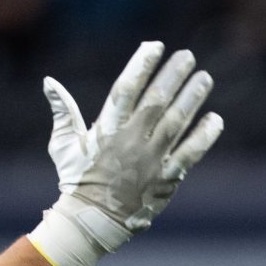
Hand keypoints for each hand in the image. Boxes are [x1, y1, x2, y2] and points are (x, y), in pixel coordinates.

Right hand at [30, 41, 224, 265]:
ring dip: (193, 97)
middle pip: (157, 99)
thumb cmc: (77, 180)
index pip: (126, 87)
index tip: (156, 45)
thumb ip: (64, 111)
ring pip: (177, 121)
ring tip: (205, 78)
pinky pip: (190, 153)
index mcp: (107, 127)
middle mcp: (131, 139)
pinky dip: (205, 136)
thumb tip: (49, 82)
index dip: (142, 64)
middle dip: (173, 74)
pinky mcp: (167, 178)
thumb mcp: (65, 143)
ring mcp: (151, 158)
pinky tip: (216, 119)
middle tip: (188, 56)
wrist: (93, 220)